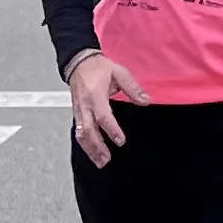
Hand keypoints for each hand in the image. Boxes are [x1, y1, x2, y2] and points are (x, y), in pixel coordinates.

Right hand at [67, 50, 141, 165]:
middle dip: (97, 146)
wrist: (79, 62)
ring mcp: (78, 110)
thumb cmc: (97, 67)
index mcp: (95, 95)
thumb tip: (145, 101)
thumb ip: (133, 88)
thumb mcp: (119, 72)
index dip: (111, 130)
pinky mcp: (76, 113)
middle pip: (89, 130)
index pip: (103, 116)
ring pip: (81, 134)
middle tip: (106, 159)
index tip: (120, 140)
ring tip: (99, 161)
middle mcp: (85, 105)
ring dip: (90, 149)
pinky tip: (92, 152)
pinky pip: (79, 131)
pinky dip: (85, 143)